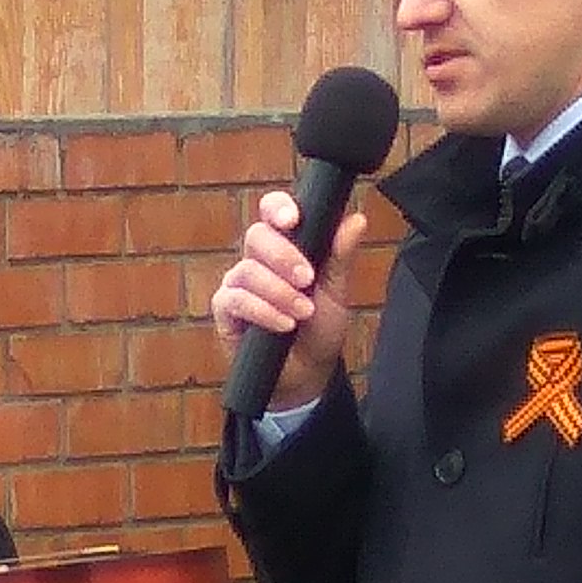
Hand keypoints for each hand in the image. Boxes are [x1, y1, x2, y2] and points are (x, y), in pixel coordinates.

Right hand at [210, 187, 364, 407]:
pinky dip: (263, 311)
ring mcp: (238, 284)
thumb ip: (340, 256)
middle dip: (284, 256)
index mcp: (284, 246)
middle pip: (257, 236)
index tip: (293, 220)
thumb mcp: (336, 291)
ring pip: (247, 270)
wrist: (308, 374)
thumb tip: (356, 220)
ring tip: (302, 313)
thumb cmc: (319, 329)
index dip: (278, 208)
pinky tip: (284, 325)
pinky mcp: (225, 311)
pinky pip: (235, 300)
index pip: (272, 211)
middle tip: (308, 279)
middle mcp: (257, 260)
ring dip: (279, 292)